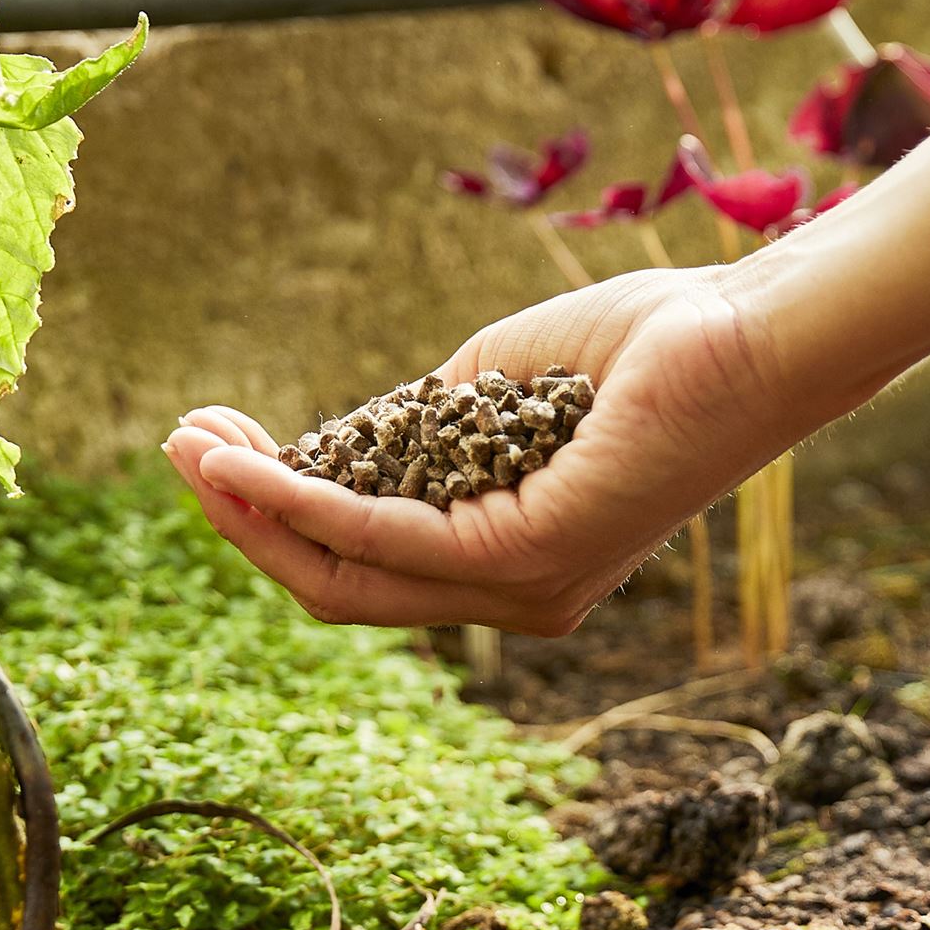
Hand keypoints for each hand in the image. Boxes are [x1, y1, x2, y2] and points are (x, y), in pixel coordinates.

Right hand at [161, 265, 784, 634]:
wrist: (748, 331)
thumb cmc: (644, 349)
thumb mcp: (497, 394)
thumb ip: (421, 433)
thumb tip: (353, 443)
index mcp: (510, 563)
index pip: (367, 563)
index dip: (278, 511)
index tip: (217, 442)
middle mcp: (514, 598)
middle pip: (339, 586)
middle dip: (247, 521)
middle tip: (181, 446)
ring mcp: (521, 589)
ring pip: (346, 578)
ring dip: (254, 512)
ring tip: (190, 446)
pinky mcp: (524, 557)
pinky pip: (382, 539)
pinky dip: (303, 501)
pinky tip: (246, 464)